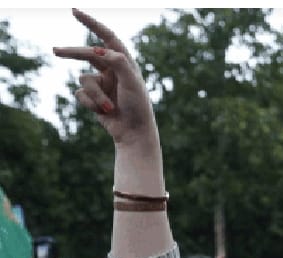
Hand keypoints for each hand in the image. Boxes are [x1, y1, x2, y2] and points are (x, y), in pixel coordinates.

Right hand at [53, 9, 156, 148]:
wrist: (134, 132)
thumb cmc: (138, 107)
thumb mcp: (132, 83)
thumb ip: (118, 63)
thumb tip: (100, 49)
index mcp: (124, 62)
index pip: (107, 37)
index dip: (91, 23)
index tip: (74, 11)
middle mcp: (112, 70)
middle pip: (87, 54)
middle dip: (73, 53)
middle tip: (55, 51)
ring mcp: (102, 83)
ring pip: (84, 79)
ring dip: (95, 95)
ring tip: (109, 107)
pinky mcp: (93, 97)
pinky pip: (81, 94)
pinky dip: (90, 103)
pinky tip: (103, 112)